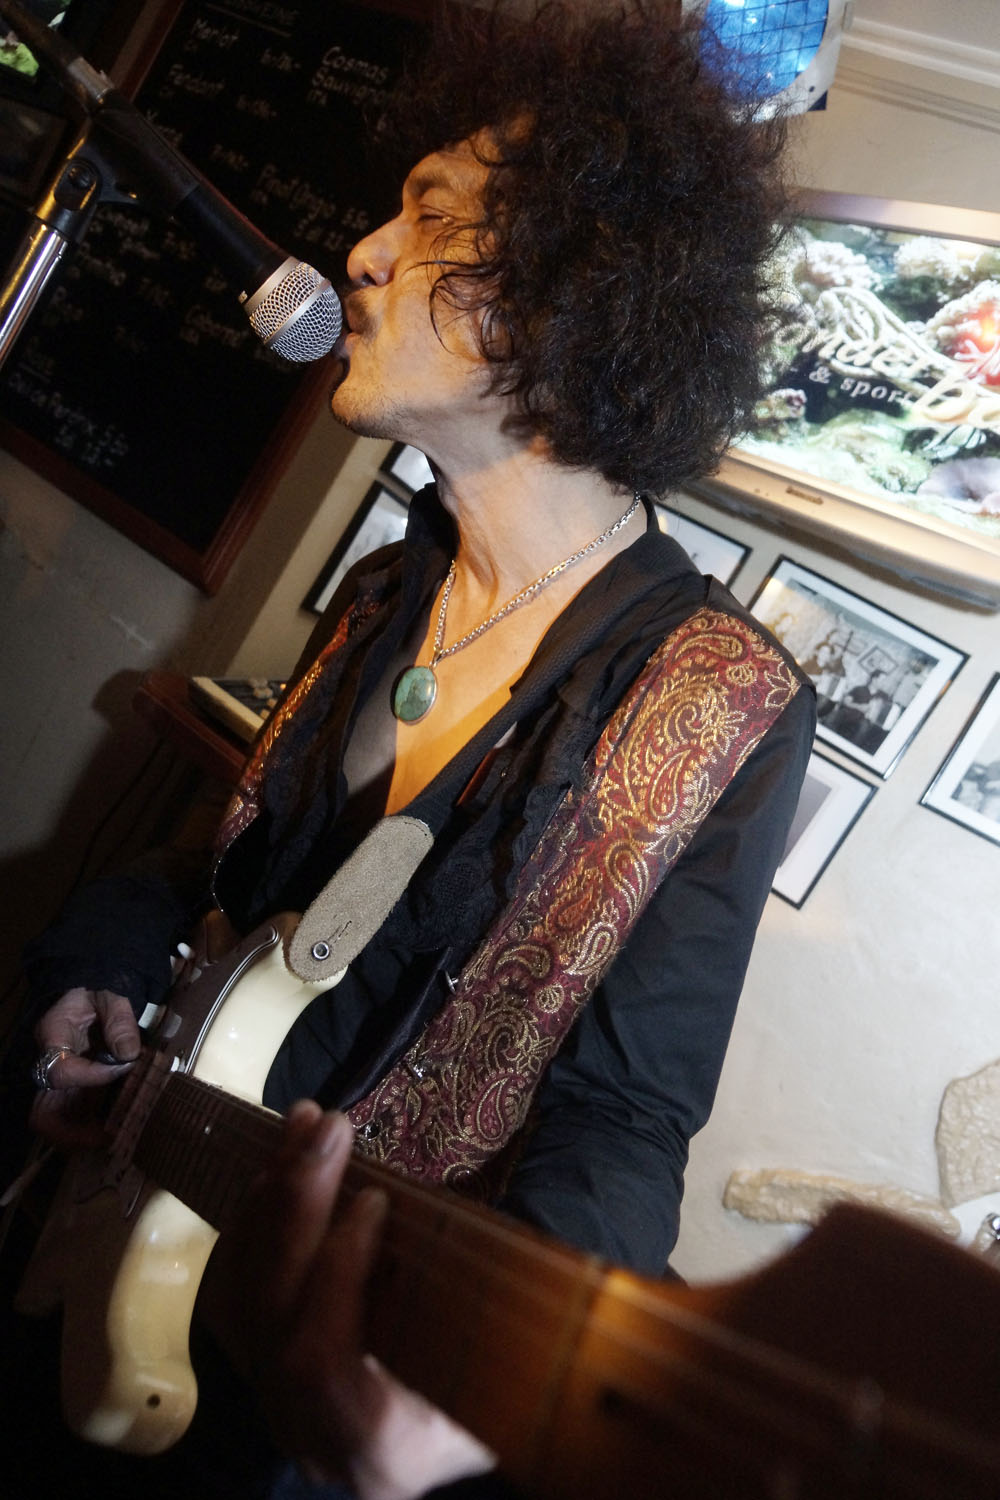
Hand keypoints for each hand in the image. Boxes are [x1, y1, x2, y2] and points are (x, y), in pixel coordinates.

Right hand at [29, 987, 140, 1145]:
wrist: (94, 987)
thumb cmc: (99, 988)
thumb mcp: (111, 994)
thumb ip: (119, 1020)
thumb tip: (128, 1054)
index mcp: (52, 1036)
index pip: (60, 1071)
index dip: (92, 1076)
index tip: (124, 1066)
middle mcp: (50, 1062)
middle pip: (43, 1110)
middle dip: (71, 1131)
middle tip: (107, 1138)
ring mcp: (62, 1078)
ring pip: (56, 1119)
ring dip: (82, 1135)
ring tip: (116, 1139)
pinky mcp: (75, 1085)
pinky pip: (75, 1114)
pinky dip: (93, 1125)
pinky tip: (120, 1127)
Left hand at [204, 1101, 495, 1499]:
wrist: (442, 1445)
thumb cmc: (499, 1402)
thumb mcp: (512, 1374)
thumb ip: (491, 1313)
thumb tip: (522, 1233)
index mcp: (379, 1448)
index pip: (320, 1362)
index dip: (336, 1275)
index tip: (374, 1200)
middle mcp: (311, 1434)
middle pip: (272, 1316)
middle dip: (295, 1209)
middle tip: (328, 1127)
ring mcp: (276, 1404)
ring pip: (243, 1297)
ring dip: (271, 1198)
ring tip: (303, 1126)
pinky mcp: (260, 1372)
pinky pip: (234, 1293)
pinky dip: (251, 1224)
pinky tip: (277, 1170)